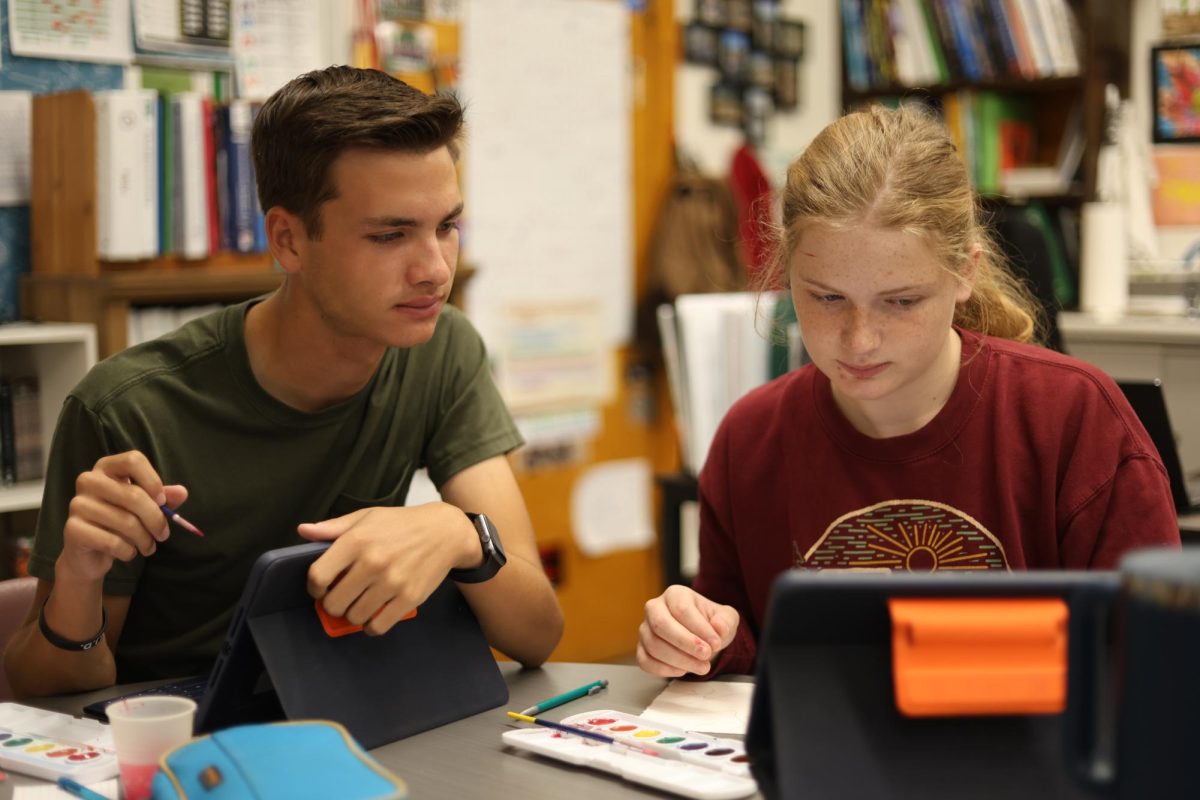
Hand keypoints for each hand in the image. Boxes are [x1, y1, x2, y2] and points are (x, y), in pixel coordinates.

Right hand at [59, 451, 188, 582]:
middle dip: (156, 520)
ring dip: (145, 540)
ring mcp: (77, 504)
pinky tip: (128, 553)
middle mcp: (88, 480)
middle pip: (134, 495)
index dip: (153, 480)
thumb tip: (182, 492)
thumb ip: (163, 497)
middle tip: (163, 535)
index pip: (133, 459)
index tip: (163, 502)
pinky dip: (128, 552)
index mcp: (106, 467)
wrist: (88, 553)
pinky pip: (113, 542)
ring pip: (126, 522)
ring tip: (148, 547)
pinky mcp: (72, 529)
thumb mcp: (144, 507)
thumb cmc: (119, 522)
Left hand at [300, 503, 478, 635]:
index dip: (314, 588)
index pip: (318, 576)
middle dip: (333, 604)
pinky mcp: (409, 598)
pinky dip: (371, 626)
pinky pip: (378, 626)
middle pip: (334, 603)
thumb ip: (333, 528)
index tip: (320, 588)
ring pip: (355, 617)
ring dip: (353, 614)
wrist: (445, 532)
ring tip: (360, 604)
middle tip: (342, 597)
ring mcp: (392, 582)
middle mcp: (372, 562)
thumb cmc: (401, 524)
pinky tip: (374, 615)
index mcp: (356, 541)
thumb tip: (303, 531)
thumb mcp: (367, 517)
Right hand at [637, 585, 738, 677]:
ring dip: (679, 660)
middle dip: (685, 643)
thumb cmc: (711, 624)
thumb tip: (718, 627)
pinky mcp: (641, 648)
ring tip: (701, 667)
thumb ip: (726, 621)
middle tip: (706, 655)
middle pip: (661, 624)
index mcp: (675, 594)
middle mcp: (655, 608)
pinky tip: (683, 670)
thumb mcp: (727, 618)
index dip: (699, 628)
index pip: (682, 609)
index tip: (716, 643)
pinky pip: (645, 661)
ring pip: (653, 645)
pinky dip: (664, 669)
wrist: (701, 637)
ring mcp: (645, 629)